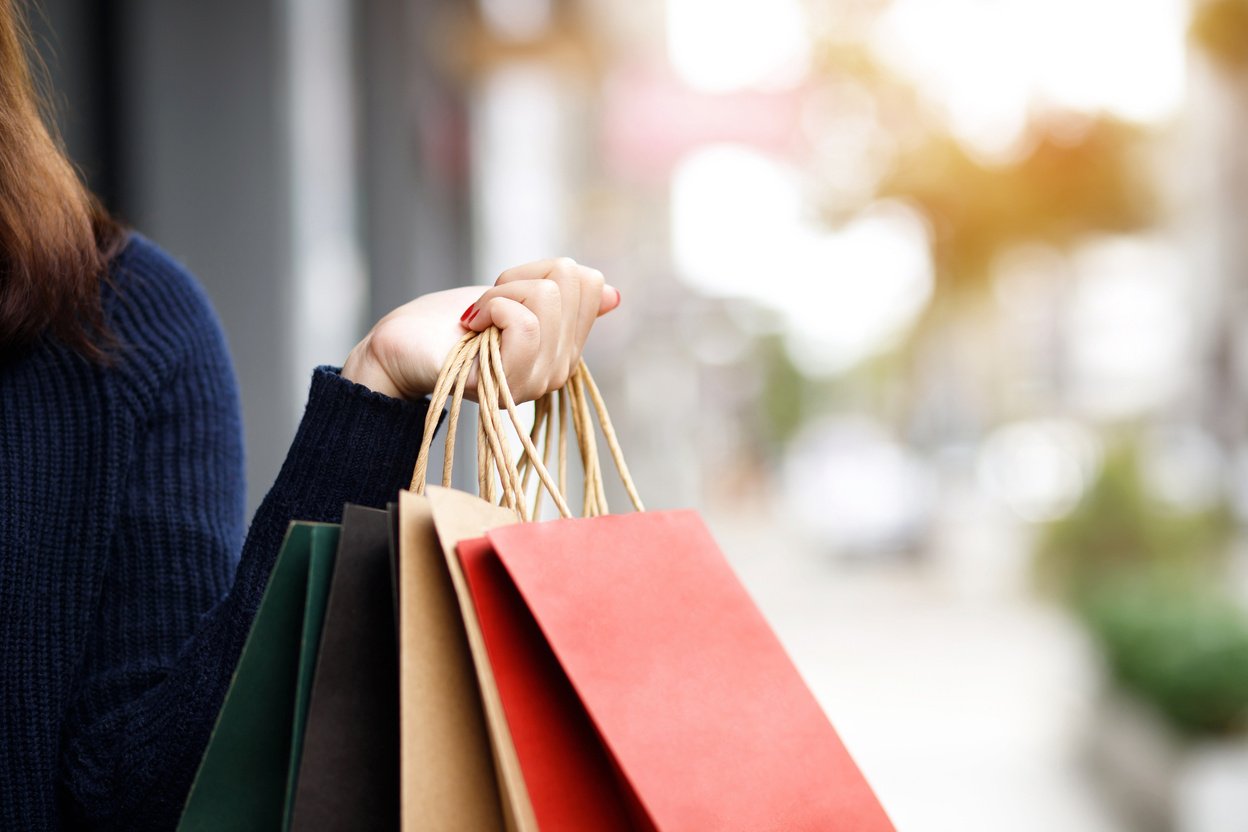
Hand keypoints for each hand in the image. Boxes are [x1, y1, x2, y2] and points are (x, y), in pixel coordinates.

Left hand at [341, 258, 620, 401]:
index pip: (590, 281)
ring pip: (547, 297)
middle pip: (572, 281)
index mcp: (565, 350)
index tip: (506, 293)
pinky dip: (491, 307)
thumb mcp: (512, 298)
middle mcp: (557, 372)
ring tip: (476, 319)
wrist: (400, 348)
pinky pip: (524, 323)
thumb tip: (612, 294)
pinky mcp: (504, 382)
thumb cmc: (448, 323)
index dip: (540, 270)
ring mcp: (533, 382)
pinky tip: (470, 326)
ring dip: (499, 293)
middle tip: (487, 306)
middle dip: (519, 278)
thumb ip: (560, 299)